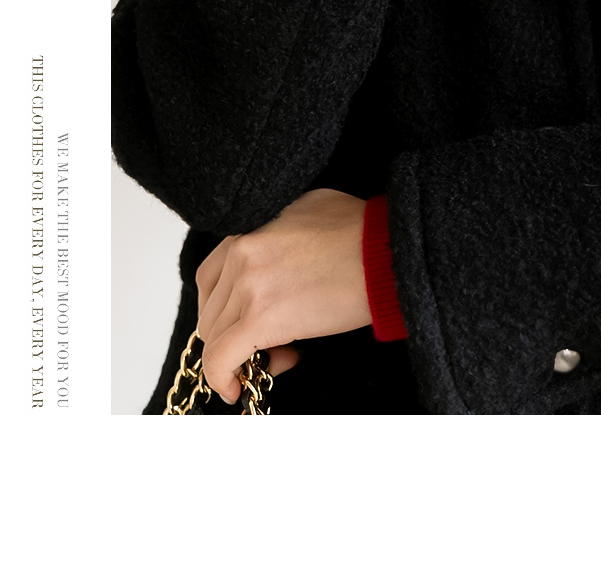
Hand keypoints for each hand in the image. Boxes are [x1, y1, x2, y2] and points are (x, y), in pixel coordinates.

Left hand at [195, 188, 370, 403]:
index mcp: (250, 226)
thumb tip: (274, 262)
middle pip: (212, 311)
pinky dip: (222, 378)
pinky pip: (221, 358)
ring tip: (282, 356)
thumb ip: (277, 234)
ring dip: (240, 355)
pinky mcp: (262, 317)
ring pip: (215, 336)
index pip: (211, 276)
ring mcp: (248, 284)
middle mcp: (241, 251)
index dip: (224, 308)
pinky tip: (236, 389)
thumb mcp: (308, 211)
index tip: (242, 324)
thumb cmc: (363, 230)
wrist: (388, 252)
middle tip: (273, 344)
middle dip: (235, 334)